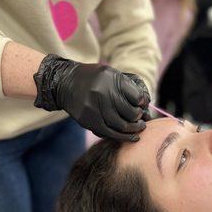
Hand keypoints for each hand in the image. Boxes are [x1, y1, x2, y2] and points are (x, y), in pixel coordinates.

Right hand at [33, 54, 150, 140]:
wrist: (65, 83)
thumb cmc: (93, 79)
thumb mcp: (110, 74)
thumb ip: (127, 86)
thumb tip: (146, 105)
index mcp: (111, 79)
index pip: (136, 97)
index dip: (143, 103)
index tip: (143, 105)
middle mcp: (102, 93)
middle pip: (130, 113)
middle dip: (139, 118)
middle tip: (143, 119)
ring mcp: (94, 108)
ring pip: (121, 126)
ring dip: (134, 129)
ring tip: (140, 128)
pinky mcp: (88, 121)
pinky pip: (109, 133)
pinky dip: (123, 137)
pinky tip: (132, 137)